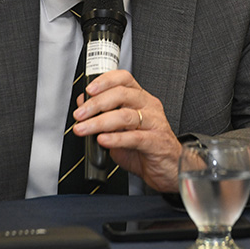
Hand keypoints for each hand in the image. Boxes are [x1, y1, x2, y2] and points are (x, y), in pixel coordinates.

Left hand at [73, 69, 182, 191]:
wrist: (169, 169)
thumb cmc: (146, 148)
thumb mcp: (120, 130)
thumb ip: (103, 115)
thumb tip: (83, 104)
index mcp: (141, 99)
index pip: (124, 79)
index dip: (105, 81)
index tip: (89, 90)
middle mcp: (149, 107)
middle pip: (122, 95)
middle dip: (96, 103)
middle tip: (80, 114)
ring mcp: (154, 123)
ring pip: (125, 116)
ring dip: (100, 122)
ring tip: (83, 129)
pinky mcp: (156, 142)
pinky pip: (134, 137)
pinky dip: (115, 139)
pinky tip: (102, 140)